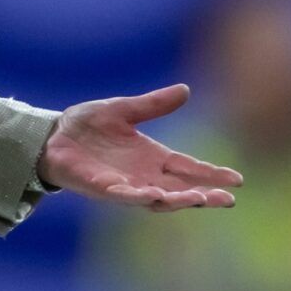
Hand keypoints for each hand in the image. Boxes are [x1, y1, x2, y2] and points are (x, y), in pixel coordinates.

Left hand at [36, 84, 240, 209]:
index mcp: (152, 157)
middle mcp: (142, 175)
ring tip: (197, 199)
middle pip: (180, 190)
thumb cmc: (87, 126)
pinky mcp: (100, 187)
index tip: (238, 179)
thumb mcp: (124, 110)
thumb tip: (185, 90)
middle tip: (227, 200)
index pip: (189, 168)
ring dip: (175, 200)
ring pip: (156, 199)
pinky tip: (152, 195)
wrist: (52, 135)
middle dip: (203, 195)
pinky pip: (121, 195)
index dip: (212, 174)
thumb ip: (152, 104)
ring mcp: (123, 184)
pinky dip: (137, 196)